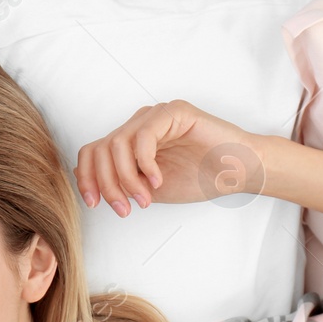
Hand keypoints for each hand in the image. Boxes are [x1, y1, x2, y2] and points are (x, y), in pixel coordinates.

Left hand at [74, 100, 264, 216]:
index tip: (93, 204)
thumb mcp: (147, 188)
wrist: (236, 173)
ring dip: (126, 178)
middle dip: (107, 184)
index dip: (87, 178)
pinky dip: (145, 164)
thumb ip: (120, 182)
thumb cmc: (198, 178)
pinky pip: (144, 136)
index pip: (93, 151)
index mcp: (131, 140)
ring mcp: (156, 116)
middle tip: (124, 209)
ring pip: (118, 143)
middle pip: (101, 149)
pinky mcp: (174, 112)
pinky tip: (157, 181)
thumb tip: (86, 178)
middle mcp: (139, 124)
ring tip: (145, 199)